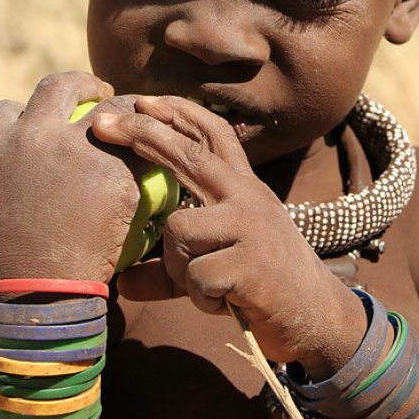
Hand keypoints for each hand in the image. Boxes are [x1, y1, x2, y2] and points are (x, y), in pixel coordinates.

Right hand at [0, 72, 146, 283]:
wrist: (41, 288)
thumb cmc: (3, 266)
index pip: (9, 108)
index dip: (27, 110)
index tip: (47, 119)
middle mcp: (35, 134)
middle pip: (60, 86)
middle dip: (83, 84)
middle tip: (102, 91)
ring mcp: (77, 148)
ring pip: (112, 108)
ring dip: (127, 109)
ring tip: (139, 117)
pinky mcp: (115, 168)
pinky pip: (141, 146)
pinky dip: (151, 147)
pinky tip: (158, 153)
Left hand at [93, 96, 366, 373]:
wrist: (317, 318)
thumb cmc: (262, 286)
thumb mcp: (216, 266)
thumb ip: (172, 268)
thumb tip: (123, 282)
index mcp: (244, 189)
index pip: (213, 137)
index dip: (179, 115)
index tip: (143, 100)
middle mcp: (249, 198)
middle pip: (191, 154)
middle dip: (143, 135)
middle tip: (101, 124)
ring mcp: (252, 228)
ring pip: (179, 233)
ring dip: (182, 270)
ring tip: (212, 288)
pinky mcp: (252, 266)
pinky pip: (195, 278)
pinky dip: (203, 299)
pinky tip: (228, 303)